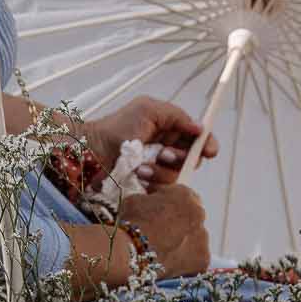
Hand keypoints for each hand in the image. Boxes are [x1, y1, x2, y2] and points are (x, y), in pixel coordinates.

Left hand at [84, 96, 217, 187]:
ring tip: (141, 167)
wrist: (90, 151)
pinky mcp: (149, 186)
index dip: (207, 145)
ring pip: (177, 176)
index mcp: (169, 130)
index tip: (209, 151)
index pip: (197, 139)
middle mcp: (166, 149)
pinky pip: (163, 191)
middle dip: (180, 158)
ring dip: (161, 171)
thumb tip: (200, 128)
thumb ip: (176, 116)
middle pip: (191, 160)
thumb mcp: (147, 110)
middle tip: (163, 154)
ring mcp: (158, 169)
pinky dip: (152, 183)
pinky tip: (137, 175)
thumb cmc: (116, 127)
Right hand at [119, 185, 209, 277]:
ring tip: (163, 252)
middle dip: (179, 226)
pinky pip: (195, 261)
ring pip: (195, 241)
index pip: (184, 199)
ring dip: (184, 244)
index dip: (171, 207)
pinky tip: (169, 265)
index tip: (160, 214)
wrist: (130, 249)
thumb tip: (151, 200)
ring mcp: (203, 238)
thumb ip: (151, 198)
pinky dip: (185, 263)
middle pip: (192, 220)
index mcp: (185, 195)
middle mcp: (199, 213)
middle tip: (161, 235)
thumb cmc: (131, 221)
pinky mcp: (203, 260)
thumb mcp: (136, 198)